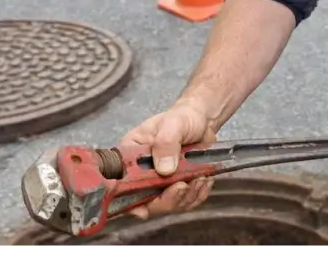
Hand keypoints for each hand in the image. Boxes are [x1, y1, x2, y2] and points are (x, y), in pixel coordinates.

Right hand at [118, 99, 218, 219]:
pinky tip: (204, 180)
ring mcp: (162, 183)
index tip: (143, 210)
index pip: (122, 185)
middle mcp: (143, 174)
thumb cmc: (181, 118)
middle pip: (148, 202)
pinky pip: (187, 201)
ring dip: (187, 196)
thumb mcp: (172, 125)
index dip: (130, 202)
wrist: (201, 120)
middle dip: (168, 199)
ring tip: (200, 178)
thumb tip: (164, 170)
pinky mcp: (180, 187)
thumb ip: (166, 144)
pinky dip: (198, 195)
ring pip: (170, 204)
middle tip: (183, 186)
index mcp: (132, 158)